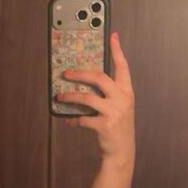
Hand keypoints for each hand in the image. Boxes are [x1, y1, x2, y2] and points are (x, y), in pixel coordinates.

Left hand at [56, 32, 134, 164]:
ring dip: (70, 96)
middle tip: (66, 73)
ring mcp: (114, 112)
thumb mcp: (120, 108)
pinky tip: (69, 121)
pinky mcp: (104, 126)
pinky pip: (83, 118)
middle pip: (99, 78)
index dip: (117, 51)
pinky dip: (73, 119)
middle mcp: (122, 99)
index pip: (123, 67)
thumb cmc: (118, 127)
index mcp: (127, 92)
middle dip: (80, 73)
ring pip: (87, 97)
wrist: (122, 152)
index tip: (113, 36)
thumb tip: (85, 83)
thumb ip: (109, 95)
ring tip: (60, 97)